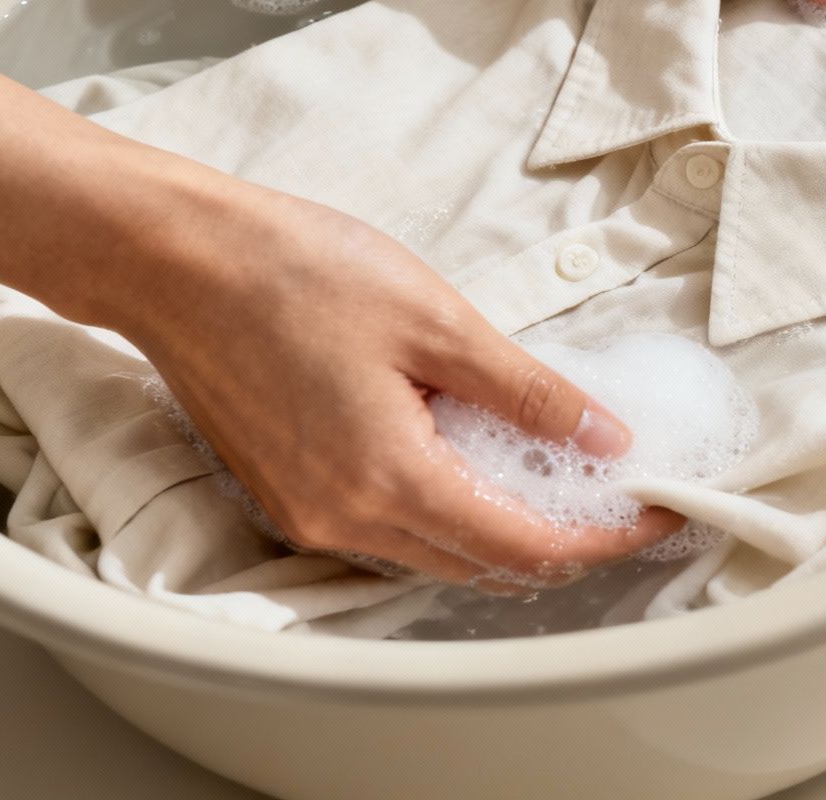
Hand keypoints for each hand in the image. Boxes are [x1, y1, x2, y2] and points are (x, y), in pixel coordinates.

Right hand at [117, 179, 681, 586]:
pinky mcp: (287, 494)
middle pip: (483, 564)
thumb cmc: (295, 273)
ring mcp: (308, 513)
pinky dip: (449, 512)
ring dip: (506, 532)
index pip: (524, 545)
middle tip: (622, 499)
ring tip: (567, 482)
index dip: (601, 537)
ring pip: (436, 553)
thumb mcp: (437, 321)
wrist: (172, 260)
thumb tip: (605, 437)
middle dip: (564, 543)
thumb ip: (528, 392)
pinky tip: (483, 464)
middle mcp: (344, 518)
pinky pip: (389, 530)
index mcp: (389, 478)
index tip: (653, 510)